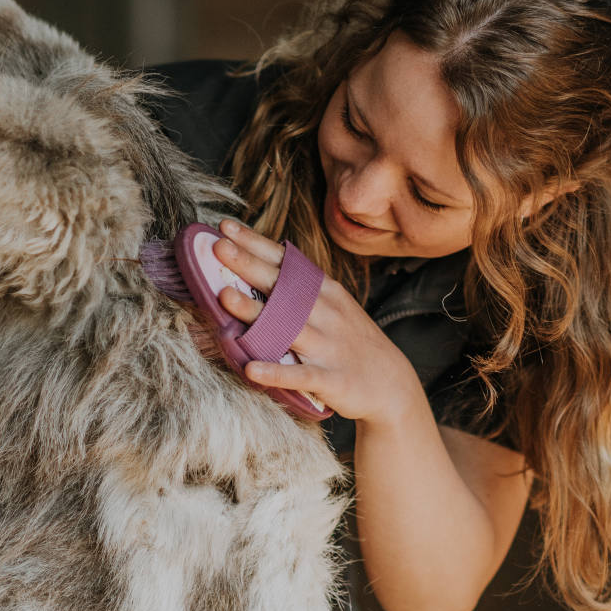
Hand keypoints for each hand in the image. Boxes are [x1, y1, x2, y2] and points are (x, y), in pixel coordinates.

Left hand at [211, 218, 428, 426]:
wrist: (392, 383)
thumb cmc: (352, 341)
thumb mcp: (335, 306)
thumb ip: (302, 289)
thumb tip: (259, 265)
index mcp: (326, 292)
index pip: (286, 261)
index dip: (256, 243)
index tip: (226, 227)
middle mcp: (327, 314)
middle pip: (284, 286)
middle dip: (250, 265)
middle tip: (218, 247)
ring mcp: (329, 347)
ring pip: (288, 326)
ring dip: (256, 312)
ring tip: (224, 296)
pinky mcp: (331, 379)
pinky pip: (300, 375)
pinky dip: (276, 372)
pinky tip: (251, 368)